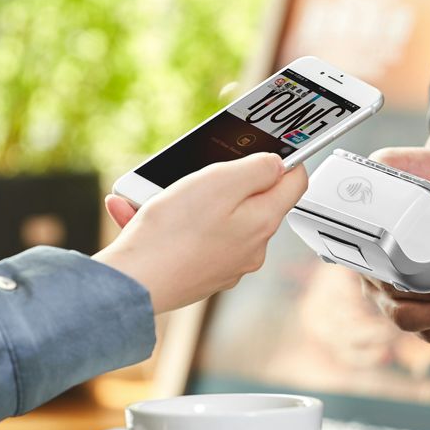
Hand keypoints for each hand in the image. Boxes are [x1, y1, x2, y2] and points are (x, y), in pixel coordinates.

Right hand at [94, 153, 307, 313]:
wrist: (135, 283)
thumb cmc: (173, 234)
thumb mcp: (220, 181)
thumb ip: (257, 168)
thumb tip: (277, 164)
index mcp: (262, 221)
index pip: (294, 183)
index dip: (286, 158)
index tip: (270, 146)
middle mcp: (251, 247)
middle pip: (251, 200)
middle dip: (223, 182)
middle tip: (194, 174)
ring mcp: (226, 263)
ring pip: (214, 218)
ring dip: (186, 201)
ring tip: (154, 196)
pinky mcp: (200, 273)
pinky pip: (190, 237)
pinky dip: (167, 223)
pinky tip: (137, 213)